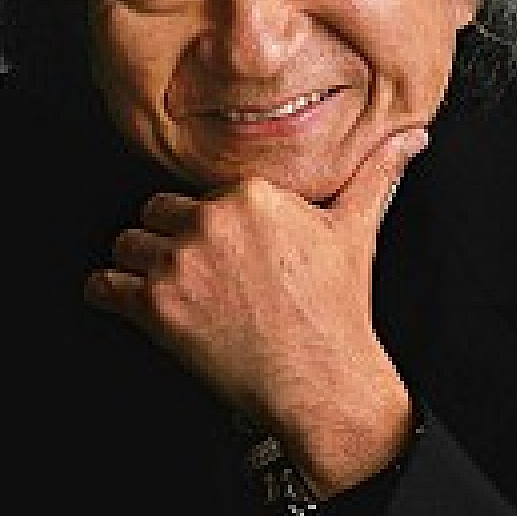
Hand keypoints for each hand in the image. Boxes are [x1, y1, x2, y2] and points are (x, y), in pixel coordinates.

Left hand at [84, 126, 428, 495]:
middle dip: (171, 240)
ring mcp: (179, 264)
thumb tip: (413, 135)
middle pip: (156, 212)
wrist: (322, 380)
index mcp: (251, 192)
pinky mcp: (155, 307)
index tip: (223, 248)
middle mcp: (210, 220)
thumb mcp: (357, 229)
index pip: (199, 191)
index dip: (208, 222)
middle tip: (197, 273)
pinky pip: (103, 285)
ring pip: (126, 244)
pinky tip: (122, 299)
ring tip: (168, 290)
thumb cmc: (336, 308)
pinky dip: (106, 293)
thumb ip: (378, 172)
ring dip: (138, 266)